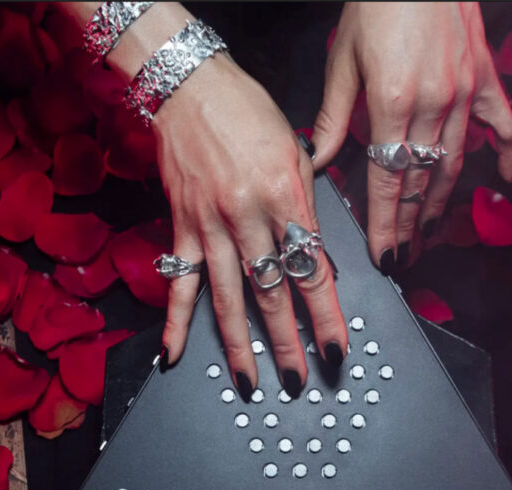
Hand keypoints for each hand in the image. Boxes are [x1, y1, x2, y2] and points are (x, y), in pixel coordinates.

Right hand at [151, 51, 349, 399]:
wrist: (190, 85)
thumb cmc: (247, 110)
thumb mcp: (294, 150)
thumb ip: (306, 204)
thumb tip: (316, 254)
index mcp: (285, 194)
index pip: (311, 268)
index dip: (325, 314)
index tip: (335, 347)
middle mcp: (248, 214)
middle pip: (272, 292)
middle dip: (288, 342)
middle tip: (300, 378)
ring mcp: (210, 224)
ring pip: (228, 297)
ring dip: (240, 345)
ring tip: (251, 382)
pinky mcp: (182, 226)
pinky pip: (180, 281)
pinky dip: (176, 321)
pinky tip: (175, 355)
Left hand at [311, 2, 511, 270]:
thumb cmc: (374, 4)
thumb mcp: (343, 60)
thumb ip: (332, 117)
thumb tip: (315, 162)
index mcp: (392, 102)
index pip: (385, 180)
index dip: (383, 224)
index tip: (384, 255)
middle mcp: (432, 103)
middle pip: (419, 180)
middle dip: (409, 225)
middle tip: (404, 256)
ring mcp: (463, 92)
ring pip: (453, 162)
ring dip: (441, 202)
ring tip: (431, 233)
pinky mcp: (482, 76)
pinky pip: (501, 123)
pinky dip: (505, 153)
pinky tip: (504, 180)